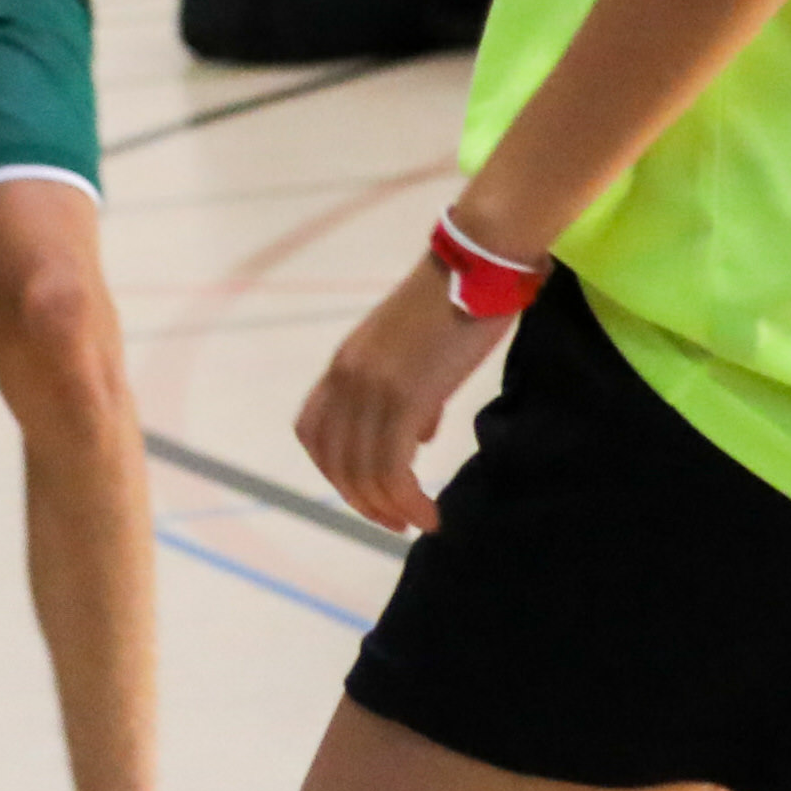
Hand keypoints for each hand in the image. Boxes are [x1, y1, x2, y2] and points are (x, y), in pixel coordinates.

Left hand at [295, 256, 513, 535]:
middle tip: (394, 523)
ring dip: (387, 508)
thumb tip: (420, 436)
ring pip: (362, 470)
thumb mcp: (415, 354)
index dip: (333, 470)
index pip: (313, 431)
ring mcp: (373, 387)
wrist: (476, 266)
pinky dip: (406, 499)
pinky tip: (429, 512)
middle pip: (334, 459)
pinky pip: (393, 466)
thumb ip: (409, 394)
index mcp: (344, 364)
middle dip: (361, 499)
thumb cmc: (456, 305)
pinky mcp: (406, 395)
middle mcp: (347, 377)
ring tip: (416, 523)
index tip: (366, 494)